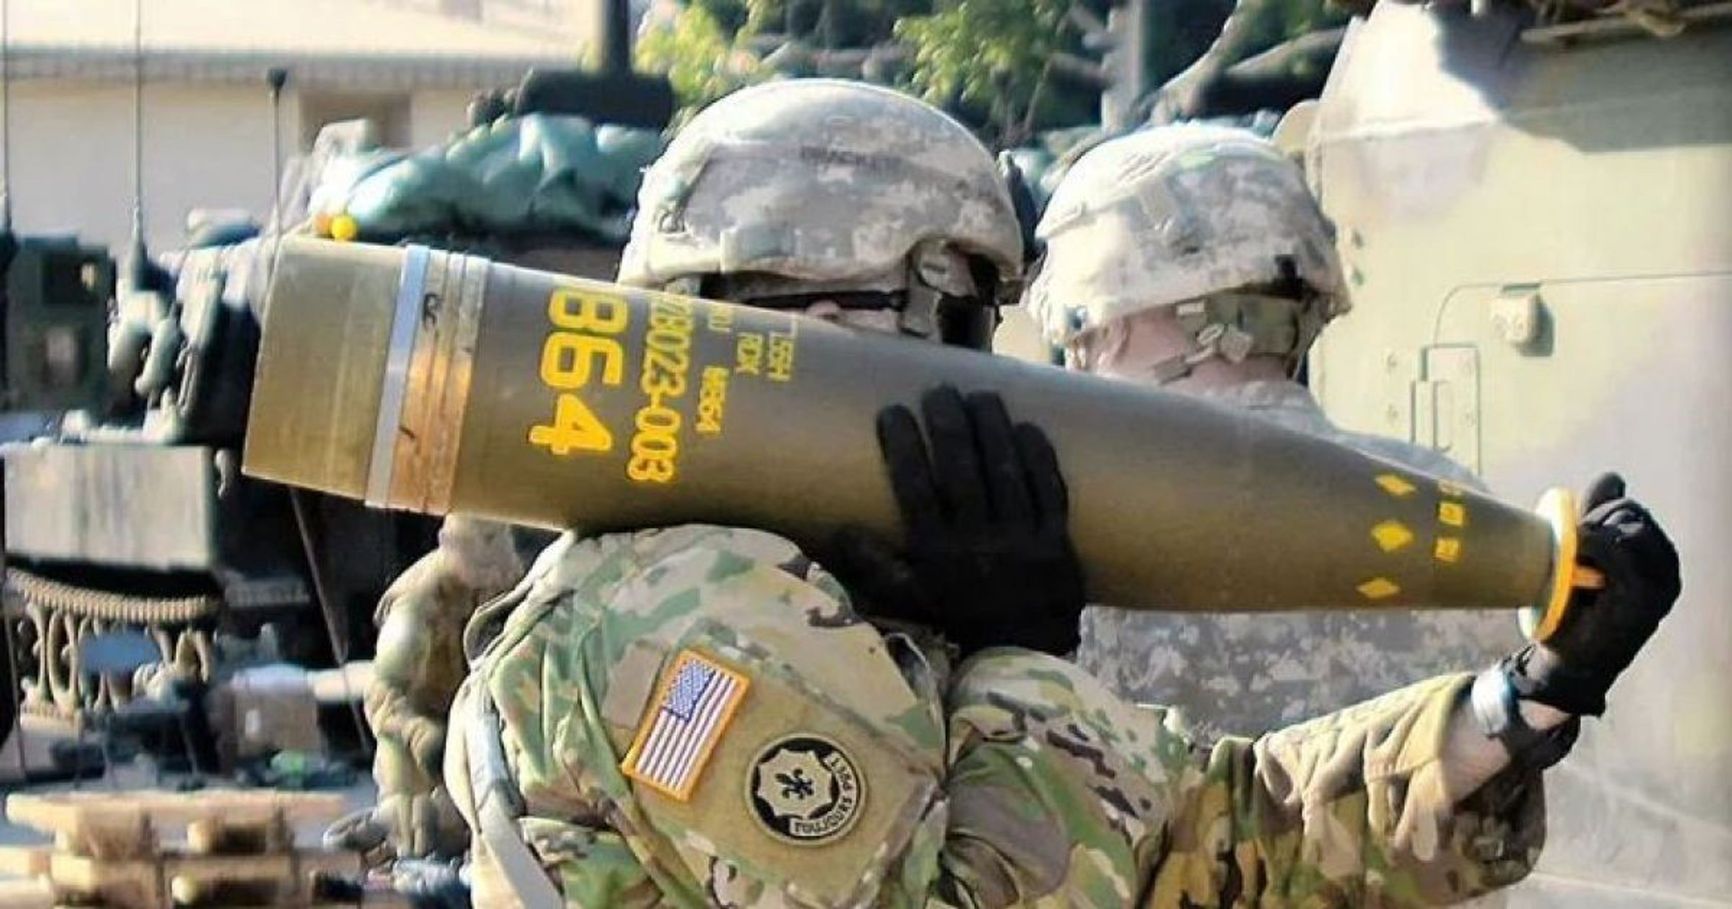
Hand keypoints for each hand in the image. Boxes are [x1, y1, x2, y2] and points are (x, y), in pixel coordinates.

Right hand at [828, 386, 1084, 656]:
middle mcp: (978, 542)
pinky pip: (1050, 491)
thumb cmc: (961, 622)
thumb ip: (874, 566)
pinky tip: (1027, 425)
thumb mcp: (911, 601)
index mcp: (939, 555)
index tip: (892, 411)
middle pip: (961, 469)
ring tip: (980, 393)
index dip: (903, 446)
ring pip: (1006, 471)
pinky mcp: (1058, 542)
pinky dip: (1039, 457)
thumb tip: (838, 530)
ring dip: (992, 427)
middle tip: (939, 390)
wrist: (1025, 657)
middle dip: (948, 424)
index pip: (916, 488)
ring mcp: (1022, 540)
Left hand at [1516, 473, 1681, 715]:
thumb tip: (1615, 477)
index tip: (1575, 532)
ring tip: (1575, 559)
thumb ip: (1599, 518)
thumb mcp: (1585, 556)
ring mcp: (1660, 585)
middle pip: (1630, 513)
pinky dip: (1592, 547)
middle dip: (1594, 520)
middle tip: (1573, 546)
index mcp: (1656, 557)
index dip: (1597, 510)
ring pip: (1627, 528)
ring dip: (1592, 535)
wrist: (1567, 662)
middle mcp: (1666, 570)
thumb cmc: (1575, 610)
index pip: (1629, 508)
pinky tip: (1577, 560)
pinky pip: (1618, 551)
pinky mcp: (1644, 598)